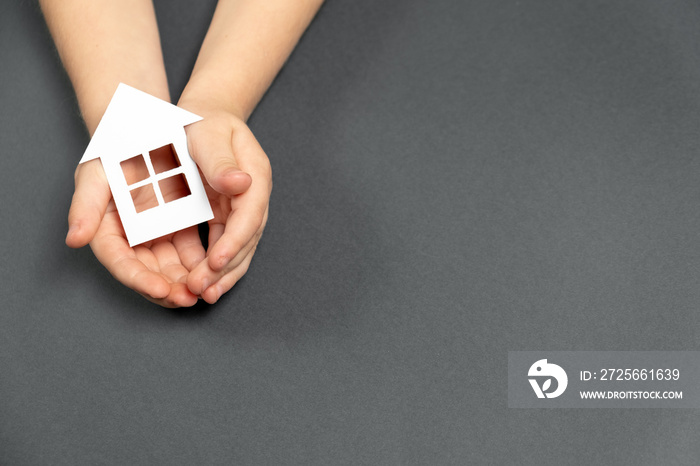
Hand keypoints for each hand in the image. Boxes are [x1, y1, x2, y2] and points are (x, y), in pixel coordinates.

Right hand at [66, 157, 204, 307]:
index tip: (160, 290)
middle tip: (187, 298)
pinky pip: (190, 253)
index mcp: (107, 230)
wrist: (142, 129)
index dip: (140, 279)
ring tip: (203, 290)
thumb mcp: (96, 173)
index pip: (121, 262)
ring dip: (185, 282)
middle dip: (167, 289)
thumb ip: (85, 207)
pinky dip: (200, 264)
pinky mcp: (178, 227)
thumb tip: (74, 239)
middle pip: (148, 273)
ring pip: (171, 269)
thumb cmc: (114, 149)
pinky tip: (215, 271)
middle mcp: (130, 239)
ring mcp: (156, 235)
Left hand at [179, 108, 271, 303]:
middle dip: (227, 268)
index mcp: (254, 176)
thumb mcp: (209, 133)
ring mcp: (243, 209)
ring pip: (239, 249)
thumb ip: (221, 160)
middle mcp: (253, 197)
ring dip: (223, 274)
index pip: (249, 217)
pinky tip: (203, 282)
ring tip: (204, 294)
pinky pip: (225, 245)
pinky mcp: (228, 216)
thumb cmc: (204, 122)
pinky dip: (215, 266)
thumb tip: (241, 183)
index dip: (233, 242)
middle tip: (203, 289)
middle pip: (247, 240)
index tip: (214, 262)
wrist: (204, 118)